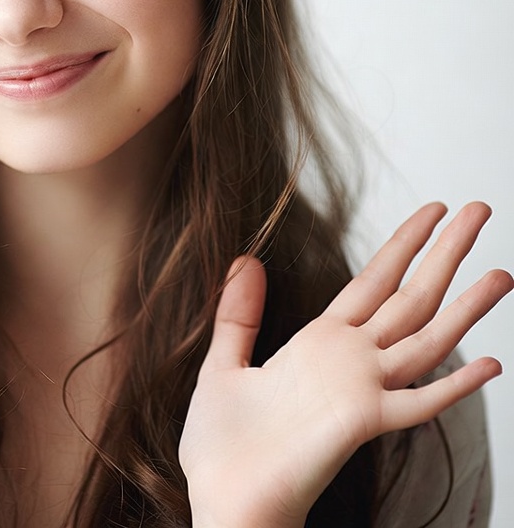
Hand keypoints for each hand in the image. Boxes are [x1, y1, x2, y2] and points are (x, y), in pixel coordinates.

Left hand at [179, 201, 511, 527]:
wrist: (222, 500)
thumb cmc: (224, 445)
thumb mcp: (225, 362)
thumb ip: (239, 313)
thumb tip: (246, 260)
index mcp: (320, 343)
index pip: (372, 282)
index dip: (403, 245)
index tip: (431, 212)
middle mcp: (349, 361)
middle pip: (409, 296)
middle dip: (444, 252)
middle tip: (478, 210)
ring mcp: (360, 391)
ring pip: (424, 339)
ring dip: (465, 307)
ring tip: (501, 273)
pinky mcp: (361, 424)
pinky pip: (417, 403)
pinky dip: (454, 386)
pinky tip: (488, 363)